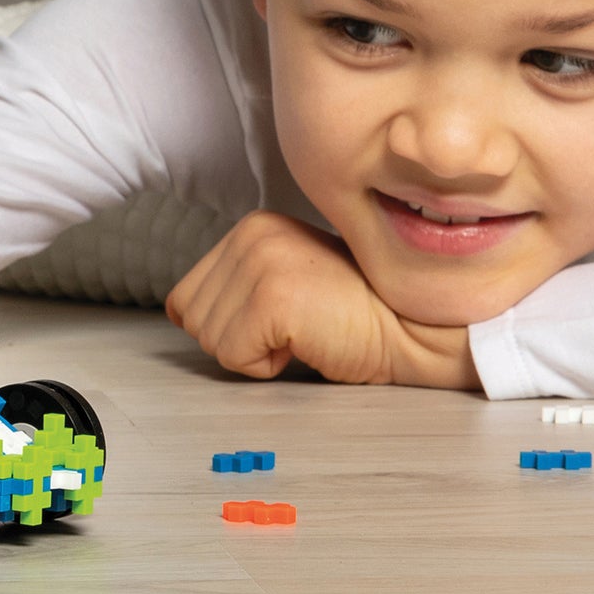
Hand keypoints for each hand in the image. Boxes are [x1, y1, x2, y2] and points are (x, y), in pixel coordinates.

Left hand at [166, 210, 478, 388]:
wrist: (415, 325)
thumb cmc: (355, 314)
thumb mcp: (284, 281)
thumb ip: (236, 286)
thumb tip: (178, 312)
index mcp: (251, 227)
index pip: (186, 295)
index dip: (228, 326)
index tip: (279, 319)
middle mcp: (250, 234)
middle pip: (191, 317)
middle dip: (236, 339)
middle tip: (294, 327)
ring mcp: (260, 262)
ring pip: (210, 339)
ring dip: (255, 352)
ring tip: (303, 331)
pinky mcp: (273, 296)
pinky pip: (235, 356)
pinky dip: (267, 366)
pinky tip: (308, 341)